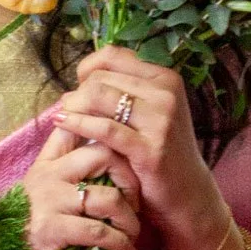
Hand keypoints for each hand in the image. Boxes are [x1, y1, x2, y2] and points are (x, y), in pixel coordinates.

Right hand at [24, 128, 140, 249]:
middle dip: (130, 180)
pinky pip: (99, 231)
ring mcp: (49, 200)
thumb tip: (109, 153)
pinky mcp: (52, 228)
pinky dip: (120, 243)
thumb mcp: (47, 191)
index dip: (105, 128)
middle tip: (135, 203)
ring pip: (109, 197)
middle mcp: (48, 175)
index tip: (125, 151)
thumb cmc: (36, 227)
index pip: (77, 128)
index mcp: (48, 162)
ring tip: (132, 233)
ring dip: (130, 220)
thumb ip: (70, 171)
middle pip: (105, 155)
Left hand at [52, 46, 230, 249]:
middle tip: (68, 109)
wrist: (187, 194)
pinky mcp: (149, 147)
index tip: (78, 87)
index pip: (113, 55)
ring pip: (98, 95)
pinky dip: (78, 124)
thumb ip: (125, 92)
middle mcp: (166, 92)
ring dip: (73, 106)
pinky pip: (104, 128)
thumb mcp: (150, 114)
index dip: (87, 68)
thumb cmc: (160, 152)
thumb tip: (80, 80)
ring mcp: (160, 119)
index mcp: (165, 78)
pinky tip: (64, 125)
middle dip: (77, 92)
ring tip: (63, 117)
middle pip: (101, 76)